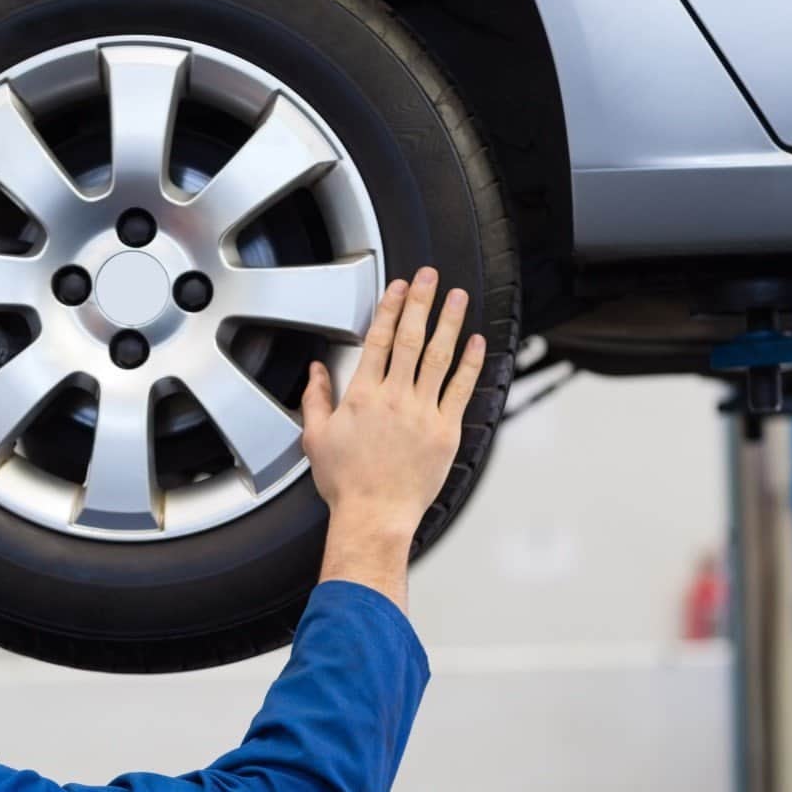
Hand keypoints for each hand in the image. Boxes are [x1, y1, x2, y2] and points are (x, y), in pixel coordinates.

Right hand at [300, 267, 484, 603]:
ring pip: (439, 356)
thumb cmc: (346, 483)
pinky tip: (476, 342)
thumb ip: (316, 399)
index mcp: (362, 396)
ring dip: (449, 322)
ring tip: (457, 296)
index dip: (389, 309)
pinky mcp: (445, 430)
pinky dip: (469, 362)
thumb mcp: (316, 437)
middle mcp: (394, 398)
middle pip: (410, 338)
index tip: (398, 287)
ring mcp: (423, 412)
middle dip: (420, 302)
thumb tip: (316, 371)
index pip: (378, 340)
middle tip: (429, 276)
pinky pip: (460, 388)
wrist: (375, 515)